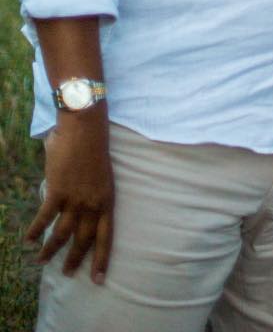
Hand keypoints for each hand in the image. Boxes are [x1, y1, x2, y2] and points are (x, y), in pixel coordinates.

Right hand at [27, 110, 113, 283]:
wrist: (86, 128)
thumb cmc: (94, 147)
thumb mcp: (102, 176)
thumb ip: (92, 194)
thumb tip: (78, 206)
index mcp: (107, 200)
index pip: (106, 236)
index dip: (102, 259)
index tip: (98, 279)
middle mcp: (92, 203)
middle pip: (83, 240)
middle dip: (75, 259)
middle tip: (68, 274)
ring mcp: (75, 199)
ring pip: (62, 234)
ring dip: (51, 250)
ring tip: (43, 261)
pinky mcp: (58, 192)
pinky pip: (44, 218)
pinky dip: (36, 230)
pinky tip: (29, 240)